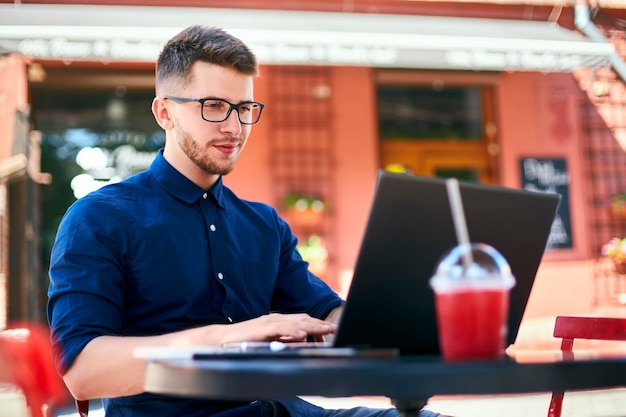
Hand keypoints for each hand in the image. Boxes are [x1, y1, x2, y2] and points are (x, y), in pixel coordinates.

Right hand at [222, 313, 336, 343]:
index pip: (302, 320)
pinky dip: (291, 331)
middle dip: (319, 324)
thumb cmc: (245, 341)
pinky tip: (301, 334)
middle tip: (334, 329)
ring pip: (295, 322)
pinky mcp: (261, 328)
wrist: (222, 340)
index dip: (317, 324)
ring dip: (312, 326)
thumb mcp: (269, 339)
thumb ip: (284, 339)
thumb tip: (302, 341)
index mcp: (279, 320)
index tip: (331, 329)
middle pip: (303, 319)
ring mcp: (269, 322)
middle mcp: (276, 318)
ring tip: (325, 330)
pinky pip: (279, 329)